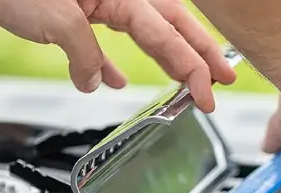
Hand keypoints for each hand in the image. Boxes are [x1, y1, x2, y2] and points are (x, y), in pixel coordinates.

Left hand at [0, 0, 236, 112]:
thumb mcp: (54, 20)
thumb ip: (85, 54)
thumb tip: (97, 82)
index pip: (167, 33)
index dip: (193, 66)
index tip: (209, 94)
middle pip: (171, 25)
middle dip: (201, 54)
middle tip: (226, 79)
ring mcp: (94, 2)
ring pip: (144, 32)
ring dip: (169, 57)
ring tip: (192, 78)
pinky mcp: (71, 14)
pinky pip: (102, 42)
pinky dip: (111, 63)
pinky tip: (113, 81)